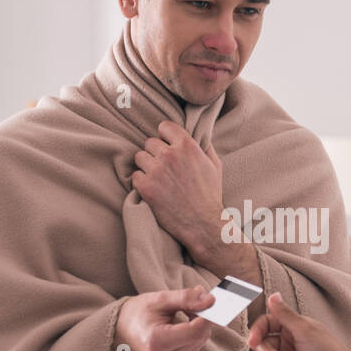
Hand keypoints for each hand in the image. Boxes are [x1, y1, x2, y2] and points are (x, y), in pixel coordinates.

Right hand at [115, 286, 215, 350]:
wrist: (123, 330)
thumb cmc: (139, 312)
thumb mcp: (160, 299)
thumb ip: (186, 298)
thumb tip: (210, 300)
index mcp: (157, 342)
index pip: (196, 331)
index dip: (206, 314)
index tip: (209, 300)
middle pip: (200, 336)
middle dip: (202, 317)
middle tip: (190, 303)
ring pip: (201, 341)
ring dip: (198, 326)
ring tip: (181, 316)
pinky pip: (196, 347)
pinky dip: (194, 334)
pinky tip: (181, 328)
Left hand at [130, 121, 223, 257]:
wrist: (203, 224)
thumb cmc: (211, 195)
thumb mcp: (215, 166)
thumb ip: (205, 146)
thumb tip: (199, 134)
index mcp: (187, 146)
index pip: (164, 126)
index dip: (165, 136)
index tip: (166, 146)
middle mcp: (170, 155)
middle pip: (150, 142)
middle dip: (155, 153)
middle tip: (163, 168)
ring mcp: (156, 170)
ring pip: (139, 157)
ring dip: (146, 167)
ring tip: (157, 179)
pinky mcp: (146, 187)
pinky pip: (135, 176)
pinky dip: (141, 183)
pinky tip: (153, 190)